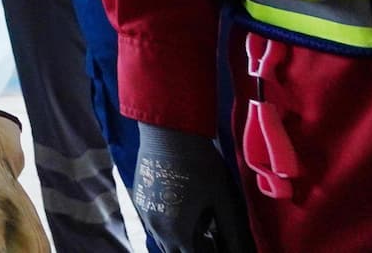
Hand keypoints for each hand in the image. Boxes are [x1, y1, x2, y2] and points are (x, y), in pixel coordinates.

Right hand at [134, 124, 252, 251]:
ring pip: (163, 241)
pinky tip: (184, 210)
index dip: (213, 251)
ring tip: (202, 226)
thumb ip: (232, 234)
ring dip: (181, 241)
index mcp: (177, 232)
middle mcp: (156, 227)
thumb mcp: (223, 201)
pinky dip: (169, 227)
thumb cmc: (200, 165)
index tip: (221, 243)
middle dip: (194, 250)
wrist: (168, 131)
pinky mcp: (139, 198)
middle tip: (214, 238)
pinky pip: (154, 224)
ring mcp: (145, 212)